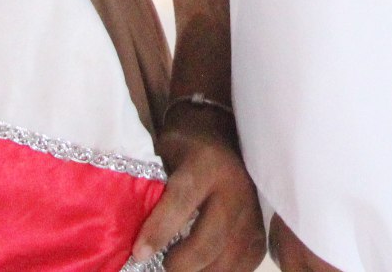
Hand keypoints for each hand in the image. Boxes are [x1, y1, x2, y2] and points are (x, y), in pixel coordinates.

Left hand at [129, 110, 264, 271]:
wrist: (223, 134)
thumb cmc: (184, 147)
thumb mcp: (163, 154)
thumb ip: (153, 189)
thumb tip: (129, 230)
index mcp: (206, 163)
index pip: (182, 201)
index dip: (159, 231)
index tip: (139, 253)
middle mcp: (236, 188)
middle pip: (210, 241)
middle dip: (181, 263)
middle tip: (161, 265)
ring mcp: (253, 211)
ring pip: (229, 259)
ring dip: (201, 271)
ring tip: (180, 266)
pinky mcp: (262, 230)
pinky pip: (245, 264)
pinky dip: (222, 271)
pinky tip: (204, 267)